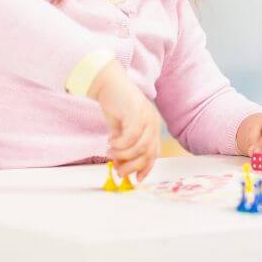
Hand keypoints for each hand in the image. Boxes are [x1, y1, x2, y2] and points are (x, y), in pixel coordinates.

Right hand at [88, 60, 160, 181]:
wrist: (108, 83)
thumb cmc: (114, 105)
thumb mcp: (120, 130)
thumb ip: (123, 147)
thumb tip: (120, 166)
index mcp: (152, 126)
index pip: (154, 153)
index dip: (145, 168)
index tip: (136, 179)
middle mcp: (153, 122)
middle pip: (148, 153)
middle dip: (132, 166)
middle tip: (117, 170)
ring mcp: (147, 116)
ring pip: (140, 147)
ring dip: (123, 155)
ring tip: (110, 153)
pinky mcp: (137, 112)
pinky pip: (131, 137)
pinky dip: (120, 144)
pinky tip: (110, 141)